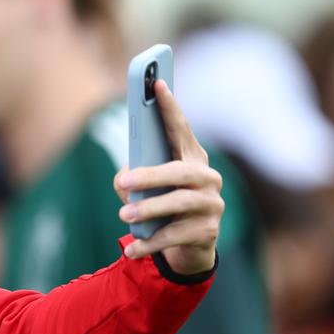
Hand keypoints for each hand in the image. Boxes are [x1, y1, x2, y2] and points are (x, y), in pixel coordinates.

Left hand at [114, 80, 223, 275]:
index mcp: (192, 160)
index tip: (157, 83)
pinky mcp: (208, 232)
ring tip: (124, 216)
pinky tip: (130, 250)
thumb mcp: (146, 190)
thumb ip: (133, 179)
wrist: (187, 250)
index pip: (181, 130)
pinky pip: (175, 236)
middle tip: (121, 180)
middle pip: (181, 172)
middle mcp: (208, 179)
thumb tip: (124, 179)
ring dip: (149, 209)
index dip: (170, 107)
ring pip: (179, 203)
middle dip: (151, 175)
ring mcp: (211, 206)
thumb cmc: (162, 208)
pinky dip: (149, 243)